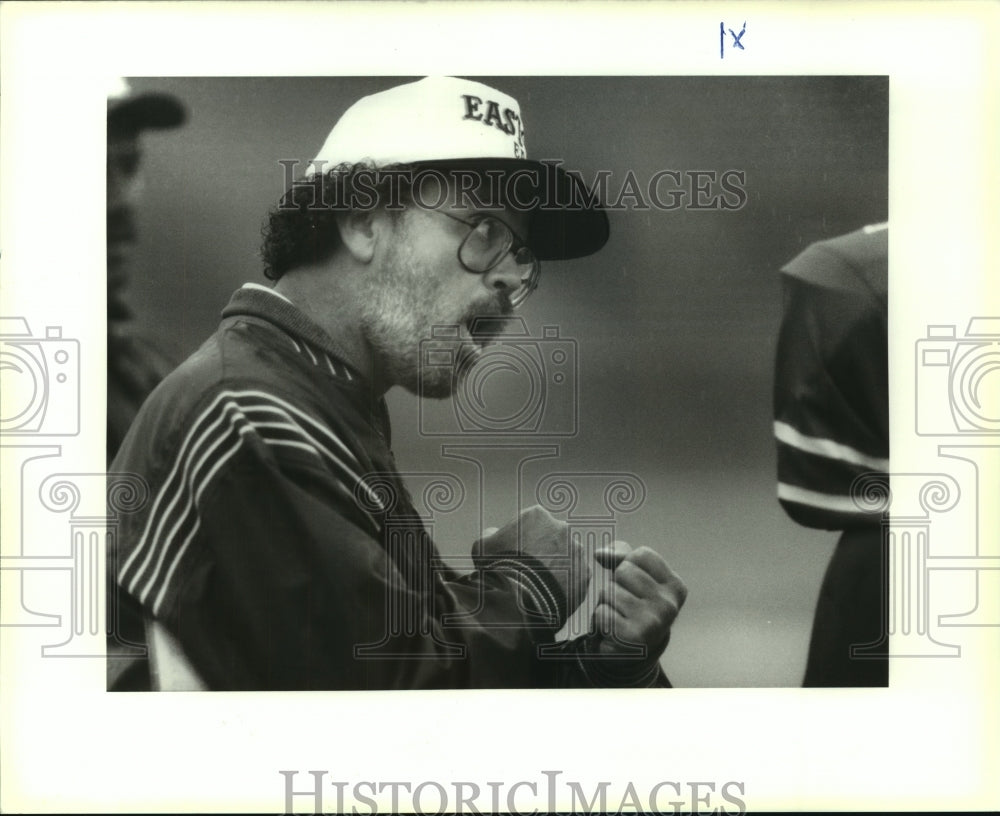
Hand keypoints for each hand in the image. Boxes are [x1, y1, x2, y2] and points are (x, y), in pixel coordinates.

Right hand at [474, 505, 589, 612]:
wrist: (520, 600)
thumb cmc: (499, 568)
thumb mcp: (482, 546)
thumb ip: (490, 534)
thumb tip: (494, 533)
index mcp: (537, 516)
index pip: (531, 524)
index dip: (521, 540)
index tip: (515, 555)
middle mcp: (562, 529)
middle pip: (551, 539)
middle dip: (543, 552)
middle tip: (528, 572)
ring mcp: (576, 552)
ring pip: (566, 558)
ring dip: (556, 568)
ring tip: (540, 587)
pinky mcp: (584, 574)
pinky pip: (575, 578)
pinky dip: (565, 585)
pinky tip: (550, 596)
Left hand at [591, 543, 686, 659]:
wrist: (635, 649)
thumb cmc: (635, 602)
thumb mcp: (636, 575)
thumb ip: (620, 555)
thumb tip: (599, 553)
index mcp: (675, 586)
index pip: (641, 554)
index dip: (630, 564)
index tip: (637, 584)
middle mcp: (669, 604)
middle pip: (623, 570)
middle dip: (618, 583)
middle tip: (627, 602)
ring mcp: (652, 621)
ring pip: (609, 590)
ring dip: (608, 601)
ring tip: (621, 614)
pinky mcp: (632, 637)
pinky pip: (601, 611)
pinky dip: (602, 618)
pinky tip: (615, 628)